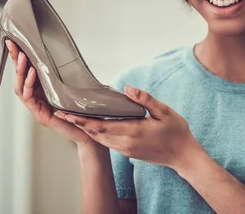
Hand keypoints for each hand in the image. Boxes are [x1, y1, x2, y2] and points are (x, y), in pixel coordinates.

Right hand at [6, 40, 95, 147]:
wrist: (87, 132)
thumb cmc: (78, 111)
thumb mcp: (69, 88)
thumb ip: (62, 74)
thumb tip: (61, 52)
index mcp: (39, 92)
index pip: (24, 73)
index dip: (18, 58)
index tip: (14, 41)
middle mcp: (34, 100)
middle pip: (18, 79)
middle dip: (15, 61)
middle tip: (13, 45)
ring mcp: (35, 109)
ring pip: (20, 89)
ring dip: (20, 72)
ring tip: (23, 57)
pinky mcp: (40, 116)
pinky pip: (30, 98)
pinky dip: (30, 84)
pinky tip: (33, 72)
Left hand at [54, 85, 201, 169]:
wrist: (183, 156)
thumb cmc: (176, 132)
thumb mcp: (164, 111)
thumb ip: (145, 99)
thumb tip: (127, 88)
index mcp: (133, 131)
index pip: (101, 125)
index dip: (82, 120)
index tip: (68, 113)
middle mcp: (126, 143)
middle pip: (95, 133)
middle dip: (78, 123)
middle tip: (62, 112)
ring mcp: (126, 150)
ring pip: (100, 139)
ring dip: (86, 129)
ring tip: (73, 117)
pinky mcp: (128, 152)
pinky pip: (108, 142)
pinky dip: (97, 133)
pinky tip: (93, 125)